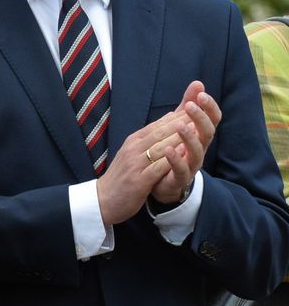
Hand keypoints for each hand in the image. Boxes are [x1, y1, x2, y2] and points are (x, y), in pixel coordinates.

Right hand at [95, 101, 197, 224]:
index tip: (196, 106)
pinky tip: (184, 154)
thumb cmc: (122, 176)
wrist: (103, 199)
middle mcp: (133, 148)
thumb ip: (151, 136)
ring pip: (160, 147)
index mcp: (134, 141)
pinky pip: (158, 167)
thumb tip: (169, 117)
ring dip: (179, 137)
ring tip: (197, 128)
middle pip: (160, 132)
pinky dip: (171, 159)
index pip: (158, 124)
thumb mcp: (134, 152)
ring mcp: (135, 163)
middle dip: (181, 121)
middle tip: (200, 111)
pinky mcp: (139, 181)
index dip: (178, 115)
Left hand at [148, 81, 218, 204]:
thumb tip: (198, 83)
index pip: (211, 119)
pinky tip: (169, 149)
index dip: (209, 107)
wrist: (161, 182)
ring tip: (181, 125)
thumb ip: (187, 106)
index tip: (201, 93)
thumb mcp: (179, 125)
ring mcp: (191, 165)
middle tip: (191, 105)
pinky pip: (181, 170)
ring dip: (190, 137)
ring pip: (197, 152)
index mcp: (198, 136)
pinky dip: (176, 159)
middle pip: (207, 133)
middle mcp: (199, 150)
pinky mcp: (179, 179)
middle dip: (200, 118)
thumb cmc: (173, 150)